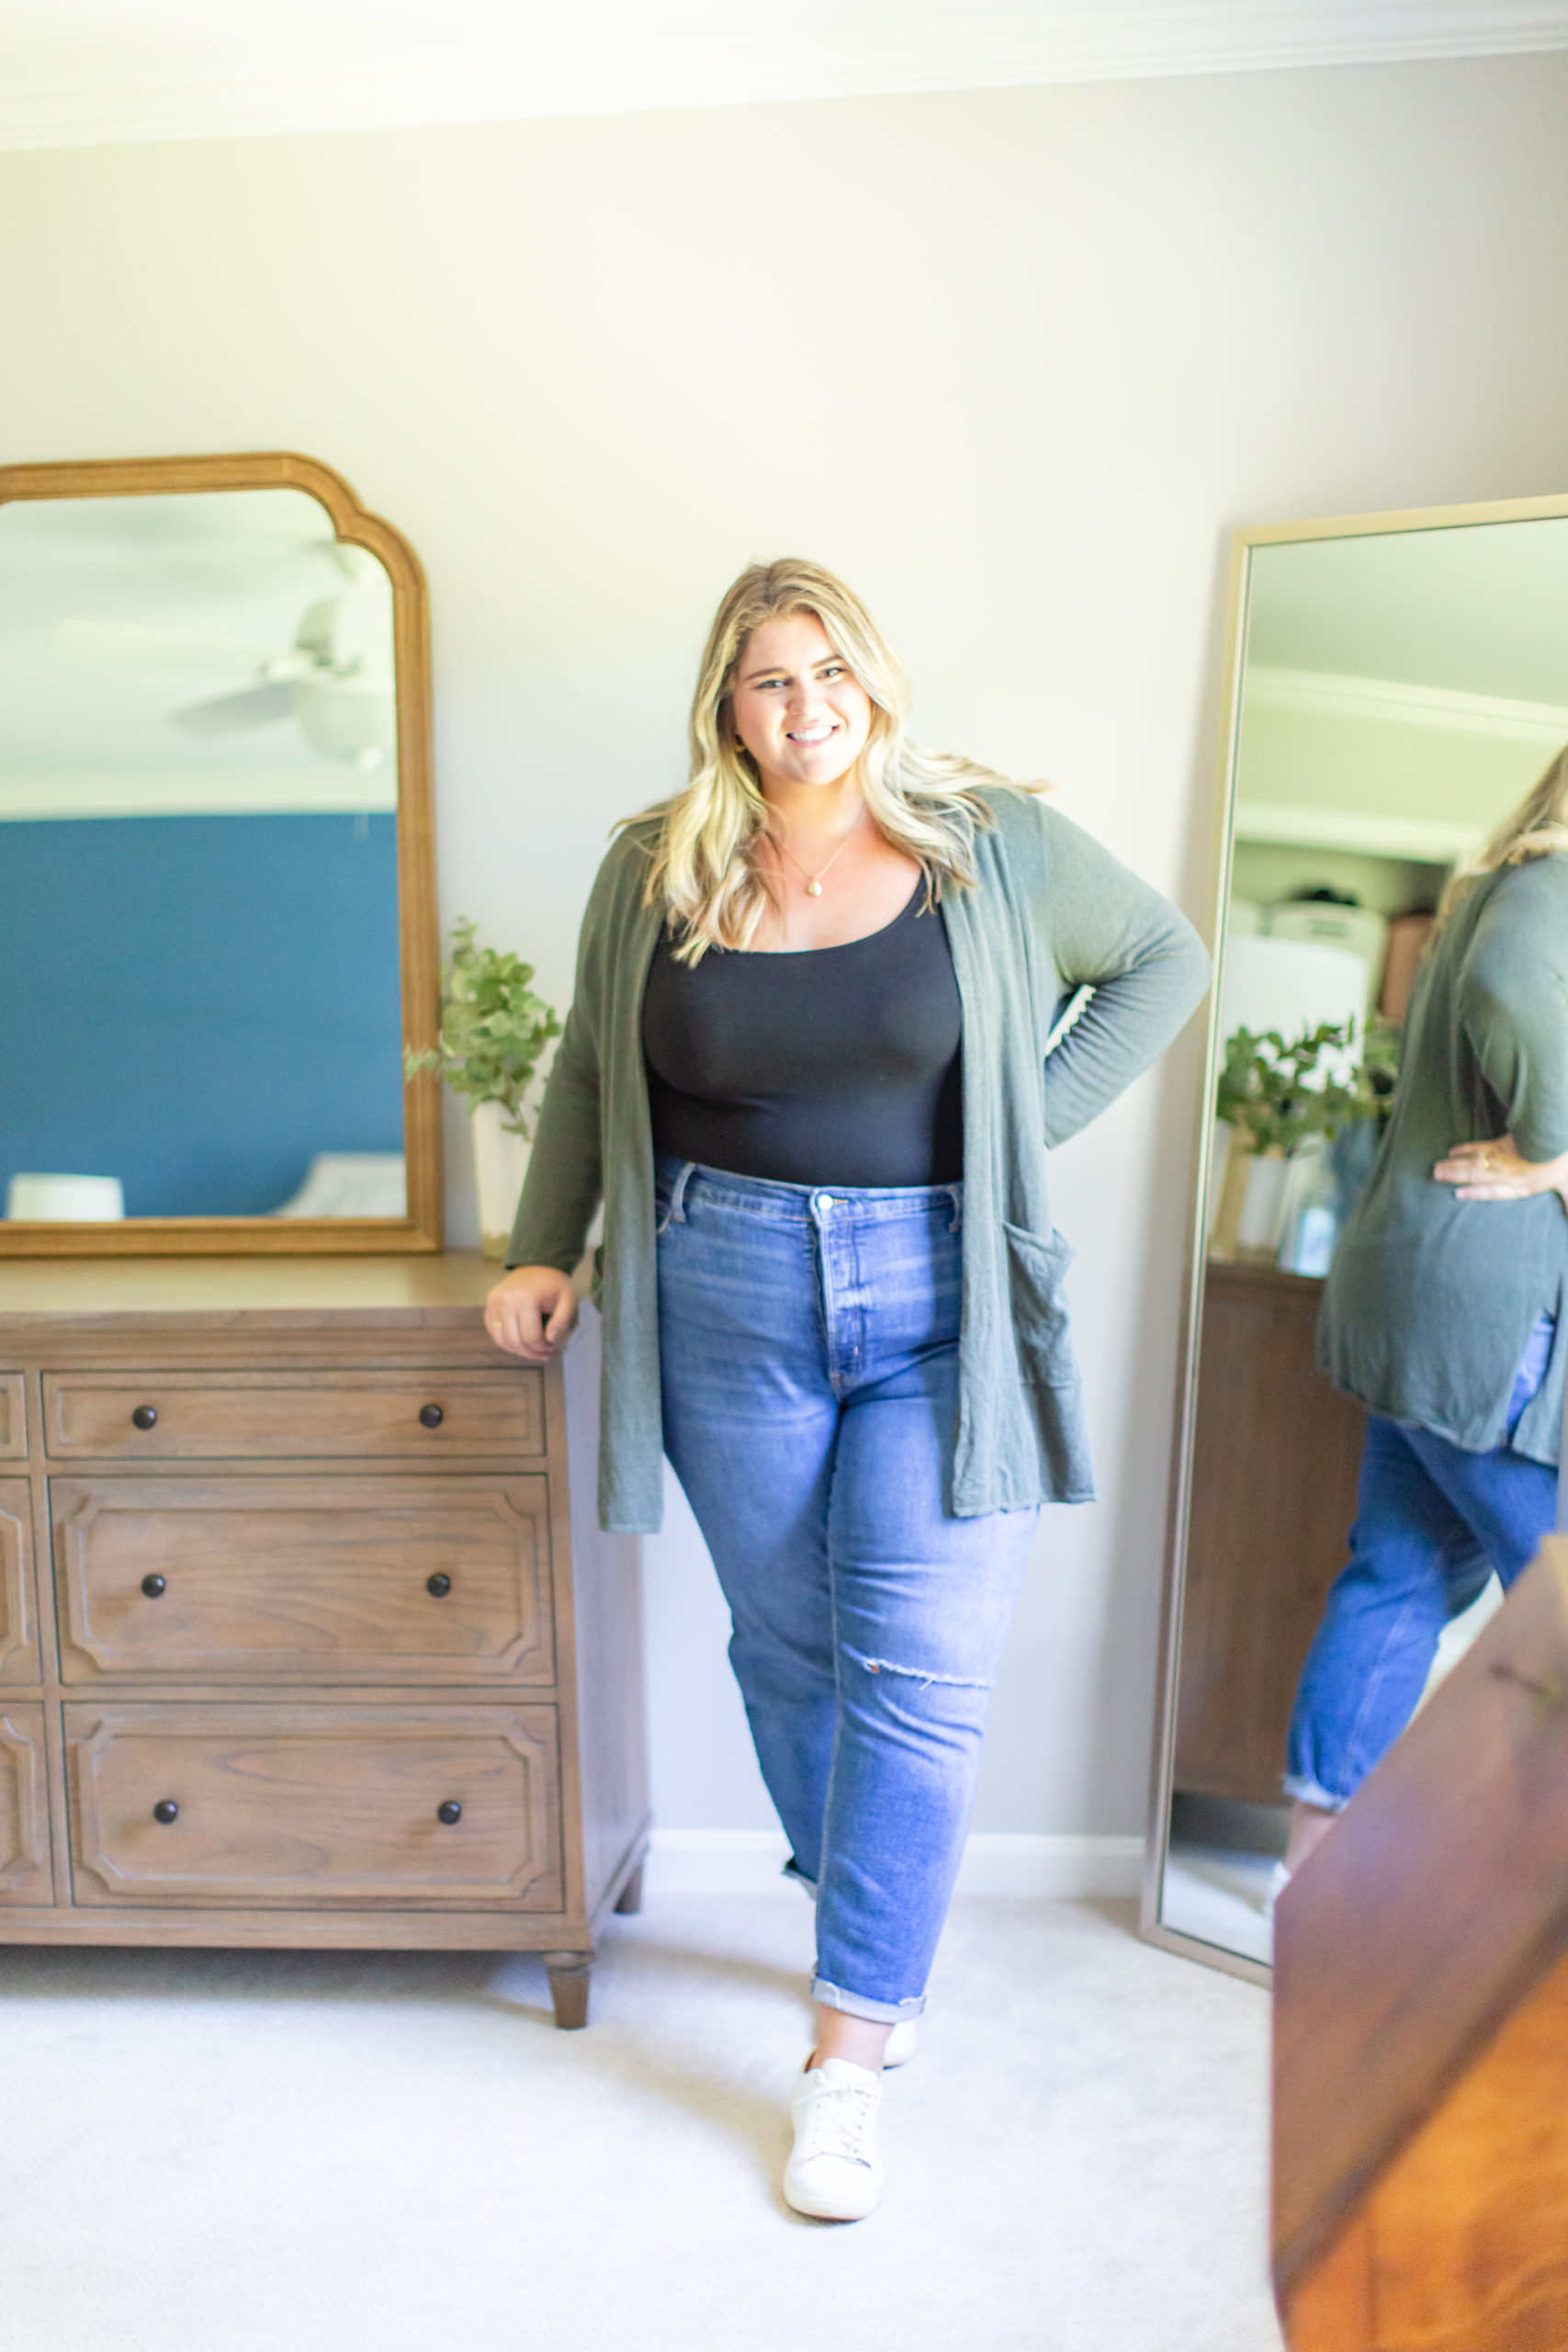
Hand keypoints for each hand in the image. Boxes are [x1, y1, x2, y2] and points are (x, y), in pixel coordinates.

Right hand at [484, 1266, 578, 1360]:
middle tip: (543, 1354)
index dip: (542, 1348)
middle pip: (515, 1341)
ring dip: (517, 1351)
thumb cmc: (554, 1285)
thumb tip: (550, 1339)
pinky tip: (520, 1341)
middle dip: (530, 1353)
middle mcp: (506, 1300)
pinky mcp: (489, 1304)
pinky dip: (506, 1341)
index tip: (551, 1347)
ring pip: (501, 1340)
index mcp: (526, 1298)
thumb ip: (563, 1320)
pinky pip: (493, 1331)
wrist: (536, 1265)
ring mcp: (494, 1302)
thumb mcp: (568, 1299)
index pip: (531, 1337)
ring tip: (531, 1351)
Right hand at [1432, 1133, 1567, 1205]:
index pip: (1492, 1193)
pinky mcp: (1502, 1143)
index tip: (1456, 1194)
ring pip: (1472, 1163)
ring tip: (1436, 1167)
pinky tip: (1452, 1151)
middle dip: (1453, 1177)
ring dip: (1453, 1165)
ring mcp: (1502, 1158)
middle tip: (1435, 1176)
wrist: (1556, 1137)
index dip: (1474, 1194)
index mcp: (1522, 1186)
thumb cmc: (1563, 1164)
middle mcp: (1507, 1174)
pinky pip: (1478, 1147)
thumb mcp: (1567, 1185)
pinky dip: (1464, 1148)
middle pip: (1475, 1176)